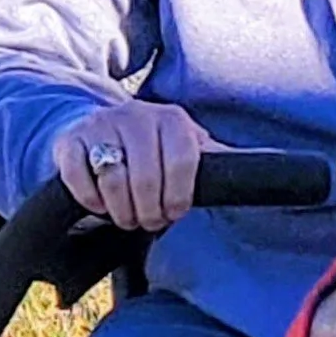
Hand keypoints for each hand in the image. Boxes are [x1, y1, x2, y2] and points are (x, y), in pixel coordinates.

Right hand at [55, 100, 211, 233]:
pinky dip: (90, 199)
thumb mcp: (188, 148)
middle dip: (149, 211)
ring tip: (128, 217)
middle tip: (149, 221)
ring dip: (121, 211)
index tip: (174, 212)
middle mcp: (136, 115)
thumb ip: (218, 159)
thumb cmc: (155, 148)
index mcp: (171, 119)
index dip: (179, 196)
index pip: (182, 162)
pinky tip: (100, 204)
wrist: (103, 128)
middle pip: (145, 177)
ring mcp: (100, 125)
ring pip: (112, 180)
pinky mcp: (69, 140)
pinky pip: (77, 175)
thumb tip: (266, 167)